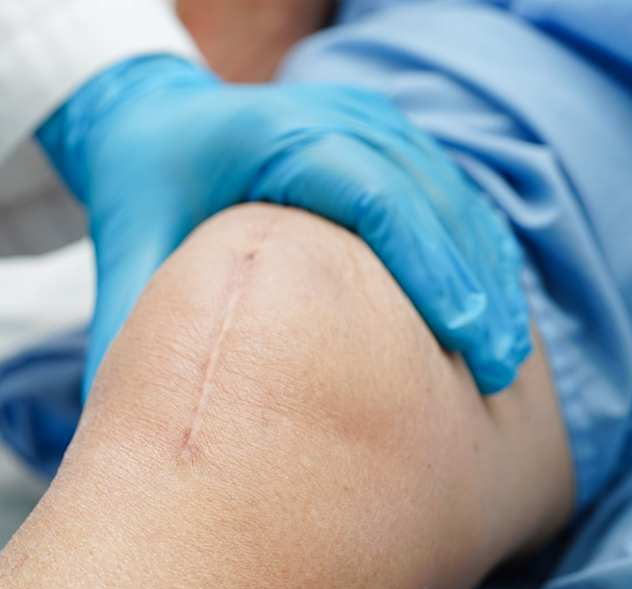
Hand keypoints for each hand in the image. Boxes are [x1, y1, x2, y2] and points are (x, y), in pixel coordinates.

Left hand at [38, 56, 529, 396]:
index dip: (421, 258)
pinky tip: (488, 306)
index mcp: (262, 136)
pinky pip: (442, 185)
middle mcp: (322, 114)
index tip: (456, 330)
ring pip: (447, 186)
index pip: (365, 188)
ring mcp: (358, 117)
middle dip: (468, 276)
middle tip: (494, 365)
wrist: (151, 129)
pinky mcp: (379, 133)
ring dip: (482, 265)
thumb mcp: (129, 256)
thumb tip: (132, 431)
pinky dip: (470, 243)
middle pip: (423, 188)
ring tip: (503, 351)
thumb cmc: (141, 196)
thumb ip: (129, 324)